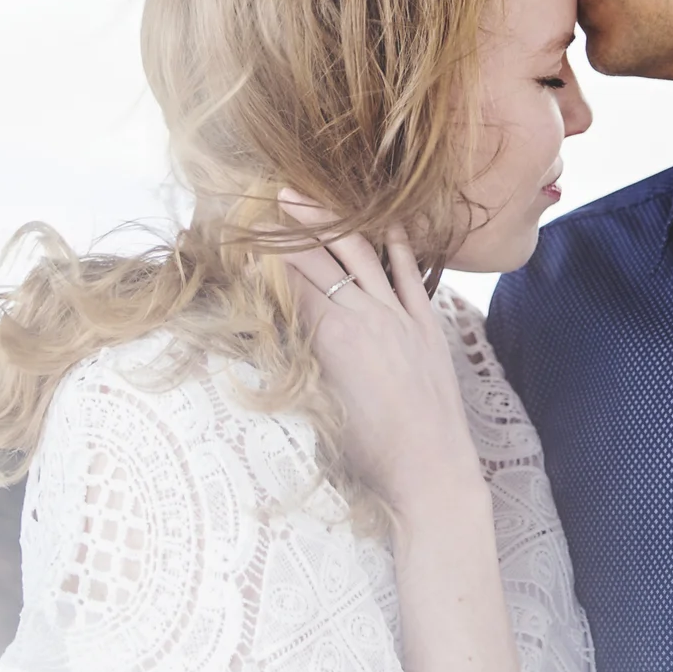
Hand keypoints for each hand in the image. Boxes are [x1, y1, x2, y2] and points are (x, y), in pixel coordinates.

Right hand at [277, 194, 483, 509]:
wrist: (431, 475)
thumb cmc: (367, 456)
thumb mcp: (318, 405)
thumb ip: (297, 357)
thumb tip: (270, 323)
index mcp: (334, 339)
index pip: (290, 282)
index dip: (263, 257)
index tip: (241, 236)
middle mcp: (367, 317)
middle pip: (319, 259)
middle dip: (288, 229)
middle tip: (262, 203)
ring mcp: (401, 317)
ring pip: (360, 254)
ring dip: (328, 222)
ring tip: (301, 196)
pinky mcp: (427, 325)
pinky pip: (409, 272)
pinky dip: (393, 243)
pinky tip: (381, 220)